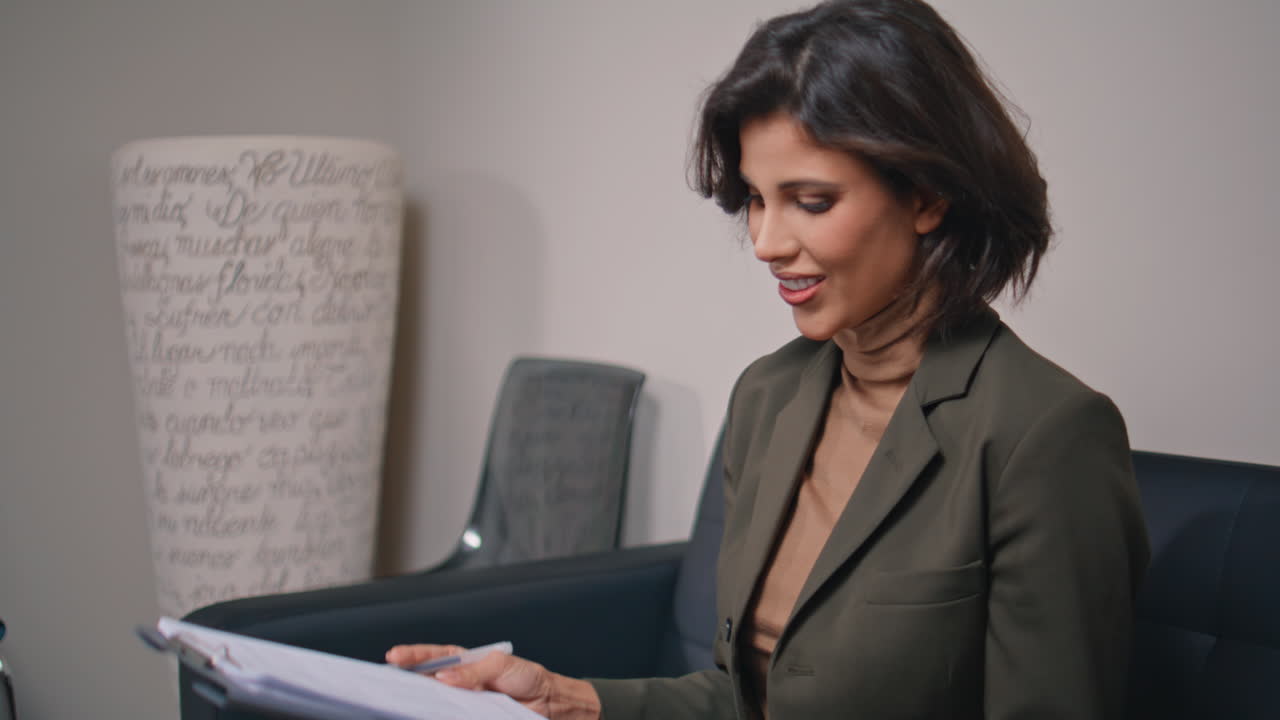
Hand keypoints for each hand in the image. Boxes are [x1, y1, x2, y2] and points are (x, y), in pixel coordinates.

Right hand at [385, 644, 599, 718]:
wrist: (548, 704)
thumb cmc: (527, 678)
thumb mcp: (501, 666)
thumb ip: (473, 672)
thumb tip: (443, 677)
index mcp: (466, 663)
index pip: (434, 656)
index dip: (414, 656)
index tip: (395, 656)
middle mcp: (460, 682)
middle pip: (426, 678)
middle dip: (406, 676)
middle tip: (387, 676)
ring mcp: (462, 701)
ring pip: (433, 699)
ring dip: (417, 698)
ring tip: (398, 696)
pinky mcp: (468, 716)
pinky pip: (447, 715)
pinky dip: (434, 713)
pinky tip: (422, 712)